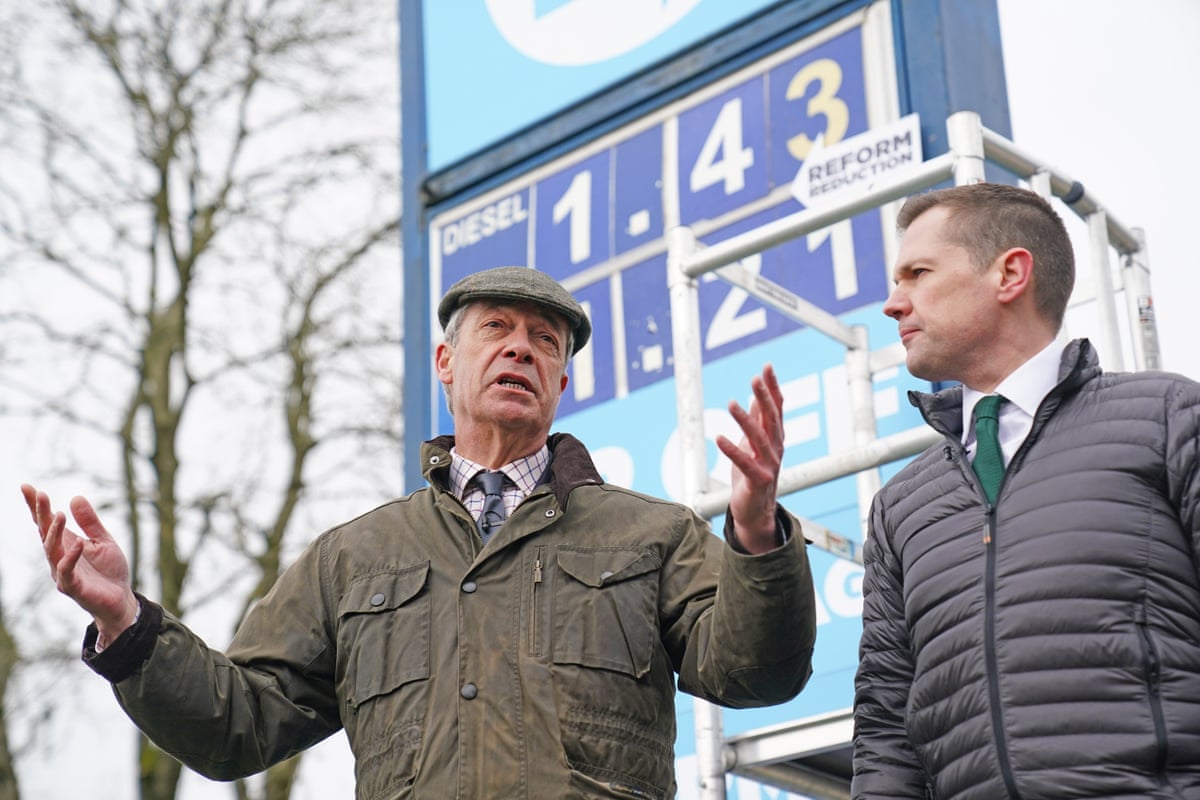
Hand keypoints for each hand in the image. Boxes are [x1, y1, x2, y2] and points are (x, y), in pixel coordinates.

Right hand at [22, 485, 138, 642]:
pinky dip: (71, 557)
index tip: (26, 486)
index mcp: (65, 543)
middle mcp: (59, 557)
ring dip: (54, 532)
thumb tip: (75, 497)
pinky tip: (78, 543)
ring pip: (52, 550)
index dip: (35, 506)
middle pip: (45, 532)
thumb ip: (90, 522)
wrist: (120, 599)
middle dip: (41, 513)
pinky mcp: (72, 587)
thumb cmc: (109, 570)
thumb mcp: (103, 540)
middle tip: (40, 494)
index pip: (46, 522)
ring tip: (59, 514)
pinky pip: (67, 571)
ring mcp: (62, 572)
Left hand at [717, 364, 784, 553]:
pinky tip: (719, 437)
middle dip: (764, 398)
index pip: (776, 408)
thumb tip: (758, 396)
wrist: (756, 511)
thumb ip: (758, 421)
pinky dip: (732, 450)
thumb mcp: (754, 443)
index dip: (773, 388)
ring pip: (758, 439)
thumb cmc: (753, 474)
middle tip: (755, 379)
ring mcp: (769, 465)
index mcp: (775, 437)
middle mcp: (776, 449)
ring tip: (731, 403)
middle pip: (771, 419)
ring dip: (745, 421)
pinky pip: (744, 463)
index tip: (768, 366)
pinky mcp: (757, 481)